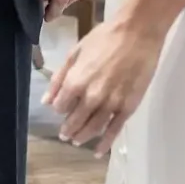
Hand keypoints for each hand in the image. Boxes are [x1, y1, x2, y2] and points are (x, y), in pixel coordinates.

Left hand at [43, 12, 166, 154]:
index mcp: (76, 81)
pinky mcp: (128, 107)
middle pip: (75, 121)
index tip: (62, 109)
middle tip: (65, 134)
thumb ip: (59, 78)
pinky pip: (114, 130)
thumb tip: (47, 100)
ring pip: (93, 128)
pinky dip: (105, 143)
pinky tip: (98, 151)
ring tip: (76, 140)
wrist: (137, 33)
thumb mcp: (75, 52)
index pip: (61, 106)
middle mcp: (92, 97)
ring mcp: (111, 103)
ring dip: (82, 136)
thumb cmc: (104, 37)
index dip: (60, 109)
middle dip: (68, 129)